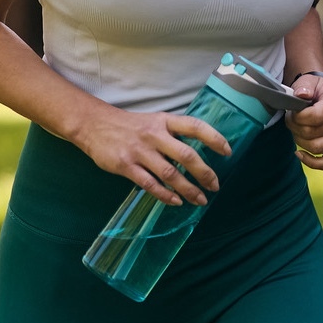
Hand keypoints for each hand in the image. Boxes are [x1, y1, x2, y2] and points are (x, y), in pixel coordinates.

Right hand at [77, 102, 232, 205]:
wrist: (94, 125)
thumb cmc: (130, 125)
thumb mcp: (154, 121)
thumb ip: (173, 134)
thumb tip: (196, 153)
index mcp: (165, 121)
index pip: (195, 127)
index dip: (214, 138)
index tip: (228, 152)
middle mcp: (155, 135)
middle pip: (186, 155)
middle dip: (204, 172)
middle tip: (215, 185)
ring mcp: (140, 151)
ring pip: (170, 173)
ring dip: (188, 189)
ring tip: (200, 200)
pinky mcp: (126, 166)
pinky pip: (149, 184)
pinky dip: (165, 195)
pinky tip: (176, 202)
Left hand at [285, 76, 322, 169]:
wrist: (322, 96)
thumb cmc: (314, 91)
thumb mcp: (307, 82)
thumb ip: (304, 86)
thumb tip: (301, 94)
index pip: (315, 116)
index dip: (298, 117)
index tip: (292, 111)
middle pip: (312, 133)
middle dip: (295, 127)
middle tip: (291, 119)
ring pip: (315, 148)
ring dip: (299, 140)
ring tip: (296, 128)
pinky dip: (311, 162)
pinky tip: (299, 153)